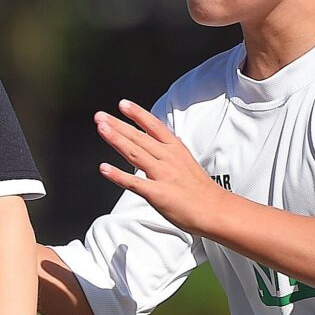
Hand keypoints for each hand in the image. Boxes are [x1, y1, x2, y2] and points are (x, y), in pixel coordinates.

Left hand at [94, 100, 223, 235]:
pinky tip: (104, 168)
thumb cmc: (200, 190)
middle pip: (139, 137)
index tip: (123, 104)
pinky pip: (134, 183)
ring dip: (116, 139)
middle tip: (99, 116)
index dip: (138, 114)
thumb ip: (169, 153)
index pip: (154, 126)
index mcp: (175, 149)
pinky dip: (118, 175)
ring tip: (101, 128)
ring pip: (135, 153)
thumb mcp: (186, 162)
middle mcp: (168, 158)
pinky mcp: (157, 194)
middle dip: (117, 125)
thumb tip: (157, 145)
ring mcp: (162, 175)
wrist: (214, 210)